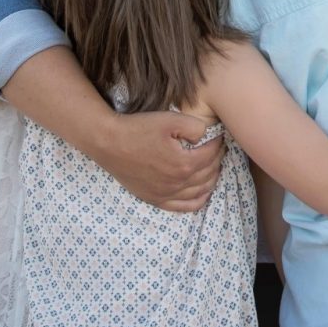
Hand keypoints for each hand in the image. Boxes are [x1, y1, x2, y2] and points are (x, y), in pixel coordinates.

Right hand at [99, 110, 224, 212]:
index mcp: (184, 164)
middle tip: (219, 149)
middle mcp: (177, 183)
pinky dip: (198, 200)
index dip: (218, 144)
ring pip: (200, 192)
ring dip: (212, 179)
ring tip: (214, 166)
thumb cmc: (138, 129)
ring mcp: (166, 194)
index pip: (211, 155)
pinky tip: (203, 192)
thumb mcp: (169, 119)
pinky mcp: (155, 198)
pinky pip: (184, 207)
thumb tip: (207, 135)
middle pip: (208, 174)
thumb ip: (195, 126)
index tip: (218, 136)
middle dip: (217, 160)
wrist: (109, 143)